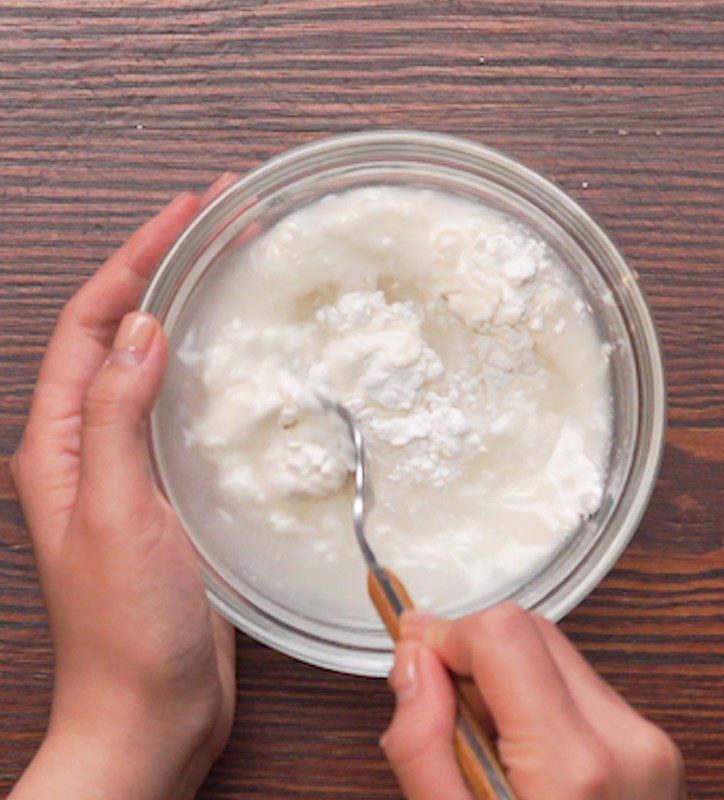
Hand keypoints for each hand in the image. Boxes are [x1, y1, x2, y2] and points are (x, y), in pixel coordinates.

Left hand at [10, 175, 238, 799]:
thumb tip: (140, 331)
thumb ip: (117, 419)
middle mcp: (88, 447)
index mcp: (57, 444)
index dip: (133, 260)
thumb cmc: (126, 628)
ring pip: (153, 367)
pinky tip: (240, 362)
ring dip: (185, 313)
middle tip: (217, 223)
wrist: (151, 710)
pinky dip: (208, 372)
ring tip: (228, 270)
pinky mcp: (171, 491)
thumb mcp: (117, 513)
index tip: (183, 212)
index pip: (89, 325)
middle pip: (118, 334)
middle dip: (160, 269)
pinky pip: (183, 411)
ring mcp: (130, 467)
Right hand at [382, 603, 684, 799]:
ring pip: (552, 649)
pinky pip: (575, 682)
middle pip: (529, 629)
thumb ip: (422, 745)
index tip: (418, 667)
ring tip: (485, 742)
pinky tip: (519, 749)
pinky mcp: (651, 745)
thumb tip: (413, 661)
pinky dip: (534, 695)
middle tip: (444, 711)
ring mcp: (646, 742)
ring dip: (503, 675)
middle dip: (472, 653)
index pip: (503, 632)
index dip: (448, 640)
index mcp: (574, 767)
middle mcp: (625, 741)